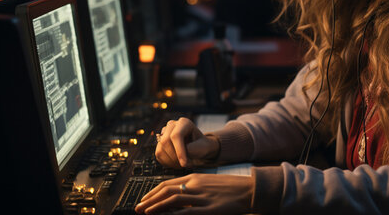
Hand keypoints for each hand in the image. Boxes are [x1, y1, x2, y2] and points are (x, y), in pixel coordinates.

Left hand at [134, 173, 252, 214]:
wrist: (249, 189)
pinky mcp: (209, 208)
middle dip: (150, 199)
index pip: (167, 184)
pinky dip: (174, 214)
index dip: (153, 192)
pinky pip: (187, 211)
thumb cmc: (230, 187)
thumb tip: (178, 196)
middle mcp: (195, 185)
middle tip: (138, 208)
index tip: (144, 200)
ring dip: (156, 206)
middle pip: (166, 190)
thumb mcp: (209, 182)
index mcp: (195, 177)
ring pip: (173, 200)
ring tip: (145, 212)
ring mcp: (201, 196)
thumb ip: (193, 187)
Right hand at [156, 117, 219, 167]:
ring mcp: (164, 133)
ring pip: (160, 149)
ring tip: (183, 164)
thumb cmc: (202, 146)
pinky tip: (177, 163)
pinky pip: (158, 155)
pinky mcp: (160, 143)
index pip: (176, 135)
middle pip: (166, 142)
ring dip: (171, 162)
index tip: (185, 163)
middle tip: (186, 165)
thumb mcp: (203, 147)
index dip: (179, 151)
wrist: (198, 146)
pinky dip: (167, 163)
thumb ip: (192, 150)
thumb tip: (179, 155)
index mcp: (184, 123)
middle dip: (175, 157)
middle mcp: (172, 125)